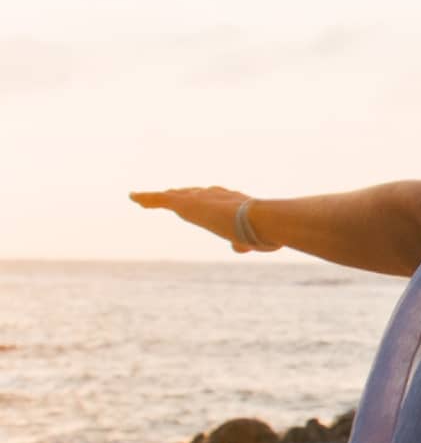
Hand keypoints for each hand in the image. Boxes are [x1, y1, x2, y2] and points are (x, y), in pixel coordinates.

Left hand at [129, 185, 261, 252]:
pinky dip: (147, 198)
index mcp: (233, 202)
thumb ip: (243, 244)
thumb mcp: (254, 241)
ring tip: (144, 198)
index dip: (204, 200)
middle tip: (169, 196)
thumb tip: (237, 247)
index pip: (215, 199)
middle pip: (192, 194)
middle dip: (180, 195)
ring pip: (174, 196)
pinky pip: (161, 199)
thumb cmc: (264, 231)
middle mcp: (215, 195)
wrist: (261, 220)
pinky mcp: (186, 203)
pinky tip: (133, 197)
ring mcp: (200, 198)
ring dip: (159, 198)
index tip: (197, 199)